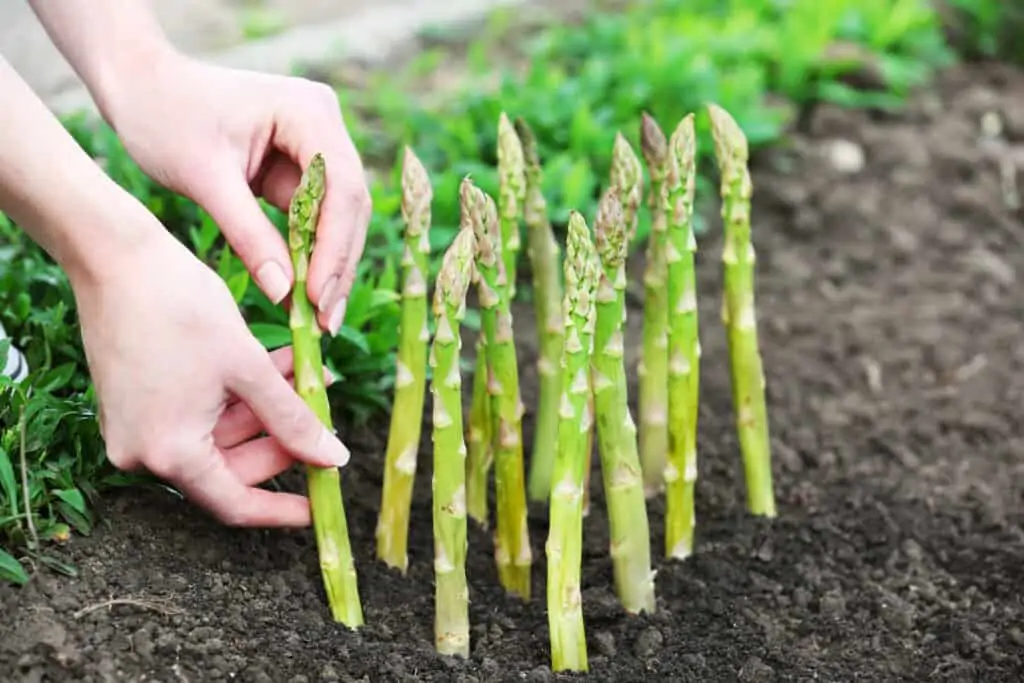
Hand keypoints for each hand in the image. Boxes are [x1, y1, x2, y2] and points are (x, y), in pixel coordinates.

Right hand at [71, 214, 350, 526]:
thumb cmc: (179, 306)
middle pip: (230, 467)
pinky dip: (238, 396)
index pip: (235, 503)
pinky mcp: (135, 402)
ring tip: (310, 373)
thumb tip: (334, 460)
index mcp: (169, 452)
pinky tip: (276, 365)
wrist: (114, 255)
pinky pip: (199, 414)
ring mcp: (136, 427)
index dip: (282, 510)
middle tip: (325, 412)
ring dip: (267, 409)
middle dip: (283, 439)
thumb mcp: (247, 367)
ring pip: (220, 434)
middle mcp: (143, 451)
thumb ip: (293, 419)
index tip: (321, 507)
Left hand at [101, 51, 370, 334]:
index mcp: (307, 111)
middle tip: (325, 320)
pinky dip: (309, 253)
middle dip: (337, 263)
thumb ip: (249, 235)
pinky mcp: (301, 165)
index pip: (340, 187)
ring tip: (318, 318)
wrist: (139, 87)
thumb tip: (285, 294)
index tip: (317, 295)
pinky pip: (315, 217)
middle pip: (350, 204)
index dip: (335, 246)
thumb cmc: (164, 118)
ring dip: (328, 265)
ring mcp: (316, 144)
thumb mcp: (205, 179)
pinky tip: (303, 294)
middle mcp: (323, 123)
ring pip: (339, 215)